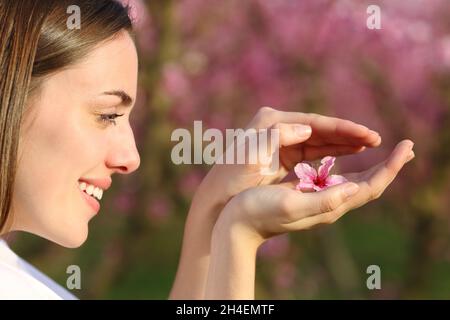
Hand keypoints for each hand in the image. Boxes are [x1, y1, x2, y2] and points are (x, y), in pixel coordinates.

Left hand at [196, 106, 381, 209]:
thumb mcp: (251, 156)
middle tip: (375, 138)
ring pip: (319, 139)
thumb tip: (307, 127)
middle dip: (347, 133)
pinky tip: (347, 153)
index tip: (366, 133)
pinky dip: (330, 151)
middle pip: (320, 128)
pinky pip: (312, 150)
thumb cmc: (232, 178)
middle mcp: (277, 126)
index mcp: (271, 121)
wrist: (217, 197)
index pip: (314, 123)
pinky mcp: (283, 154)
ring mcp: (280, 140)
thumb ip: (276, 137)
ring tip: (367, 144)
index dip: (342, 128)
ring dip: (342, 142)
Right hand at [216, 139, 413, 244]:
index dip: (390, 167)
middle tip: (408, 147)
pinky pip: (337, 179)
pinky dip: (351, 167)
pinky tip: (349, 159)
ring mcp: (318, 200)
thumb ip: (322, 200)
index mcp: (328, 204)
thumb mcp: (290, 205)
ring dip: (372, 165)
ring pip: (355, 181)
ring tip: (385, 151)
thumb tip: (354, 188)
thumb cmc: (259, 212)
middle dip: (389, 165)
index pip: (370, 186)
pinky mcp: (307, 195)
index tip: (407, 147)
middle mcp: (328, 204)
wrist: (238, 225)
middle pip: (368, 184)